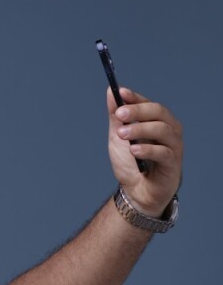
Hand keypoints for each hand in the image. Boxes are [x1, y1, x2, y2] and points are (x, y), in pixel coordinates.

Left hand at [107, 85, 182, 216]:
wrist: (137, 193)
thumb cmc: (132, 164)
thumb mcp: (118, 138)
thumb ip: (116, 117)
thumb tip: (111, 91)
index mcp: (158, 121)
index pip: (149, 103)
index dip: (136, 98)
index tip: (121, 92)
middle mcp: (169, 129)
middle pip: (158, 112)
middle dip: (138, 111)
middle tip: (120, 113)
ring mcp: (173, 145)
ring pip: (162, 130)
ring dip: (140, 129)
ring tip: (122, 134)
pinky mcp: (173, 163)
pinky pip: (163, 152)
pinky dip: (148, 150)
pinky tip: (134, 150)